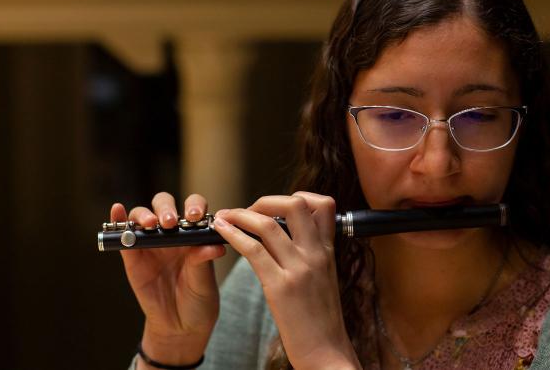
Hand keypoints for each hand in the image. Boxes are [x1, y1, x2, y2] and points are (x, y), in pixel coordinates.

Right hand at [113, 192, 225, 366]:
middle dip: (166, 209)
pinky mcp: (132, 256)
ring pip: (142, 216)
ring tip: (150, 225)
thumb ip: (203, 262)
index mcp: (193, 234)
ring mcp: (150, 243)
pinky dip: (118, 220)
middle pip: (164, 205)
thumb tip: (212, 246)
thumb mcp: (204, 282)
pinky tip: (117, 211)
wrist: (180, 326)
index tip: (195, 216)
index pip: (193, 208)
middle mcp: (171, 234)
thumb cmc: (197, 300)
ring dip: (144, 215)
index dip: (194, 206)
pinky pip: (123, 235)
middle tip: (170, 222)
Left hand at [213, 192, 359, 369]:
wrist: (326, 353)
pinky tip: (221, 232)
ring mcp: (299, 270)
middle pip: (294, 205)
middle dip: (265, 201)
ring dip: (240, 215)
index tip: (275, 207)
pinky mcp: (281, 288)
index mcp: (328, 251)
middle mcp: (316, 255)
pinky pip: (253, 250)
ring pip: (268, 225)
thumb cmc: (321, 320)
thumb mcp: (324, 278)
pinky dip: (233, 235)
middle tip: (248, 211)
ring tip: (224, 217)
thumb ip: (310, 254)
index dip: (297, 197)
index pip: (323, 204)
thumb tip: (285, 235)